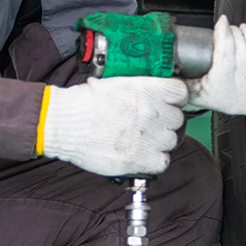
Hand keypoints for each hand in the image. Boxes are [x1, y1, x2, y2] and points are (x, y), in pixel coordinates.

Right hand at [41, 76, 187, 176]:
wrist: (64, 124)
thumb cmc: (84, 104)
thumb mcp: (116, 84)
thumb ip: (141, 89)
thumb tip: (156, 94)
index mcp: (147, 89)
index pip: (180, 93)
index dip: (174, 100)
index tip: (167, 104)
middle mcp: (152, 112)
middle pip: (177, 119)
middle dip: (164, 122)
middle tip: (147, 125)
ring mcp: (148, 136)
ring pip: (171, 141)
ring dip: (159, 142)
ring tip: (141, 141)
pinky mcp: (140, 159)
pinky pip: (162, 162)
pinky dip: (154, 162)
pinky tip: (141, 155)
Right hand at [185, 16, 245, 115]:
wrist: (232, 102)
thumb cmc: (213, 89)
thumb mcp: (190, 85)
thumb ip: (175, 76)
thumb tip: (160, 62)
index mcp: (221, 93)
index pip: (226, 58)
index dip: (224, 35)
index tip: (221, 23)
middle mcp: (245, 95)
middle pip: (244, 53)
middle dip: (238, 33)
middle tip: (233, 29)